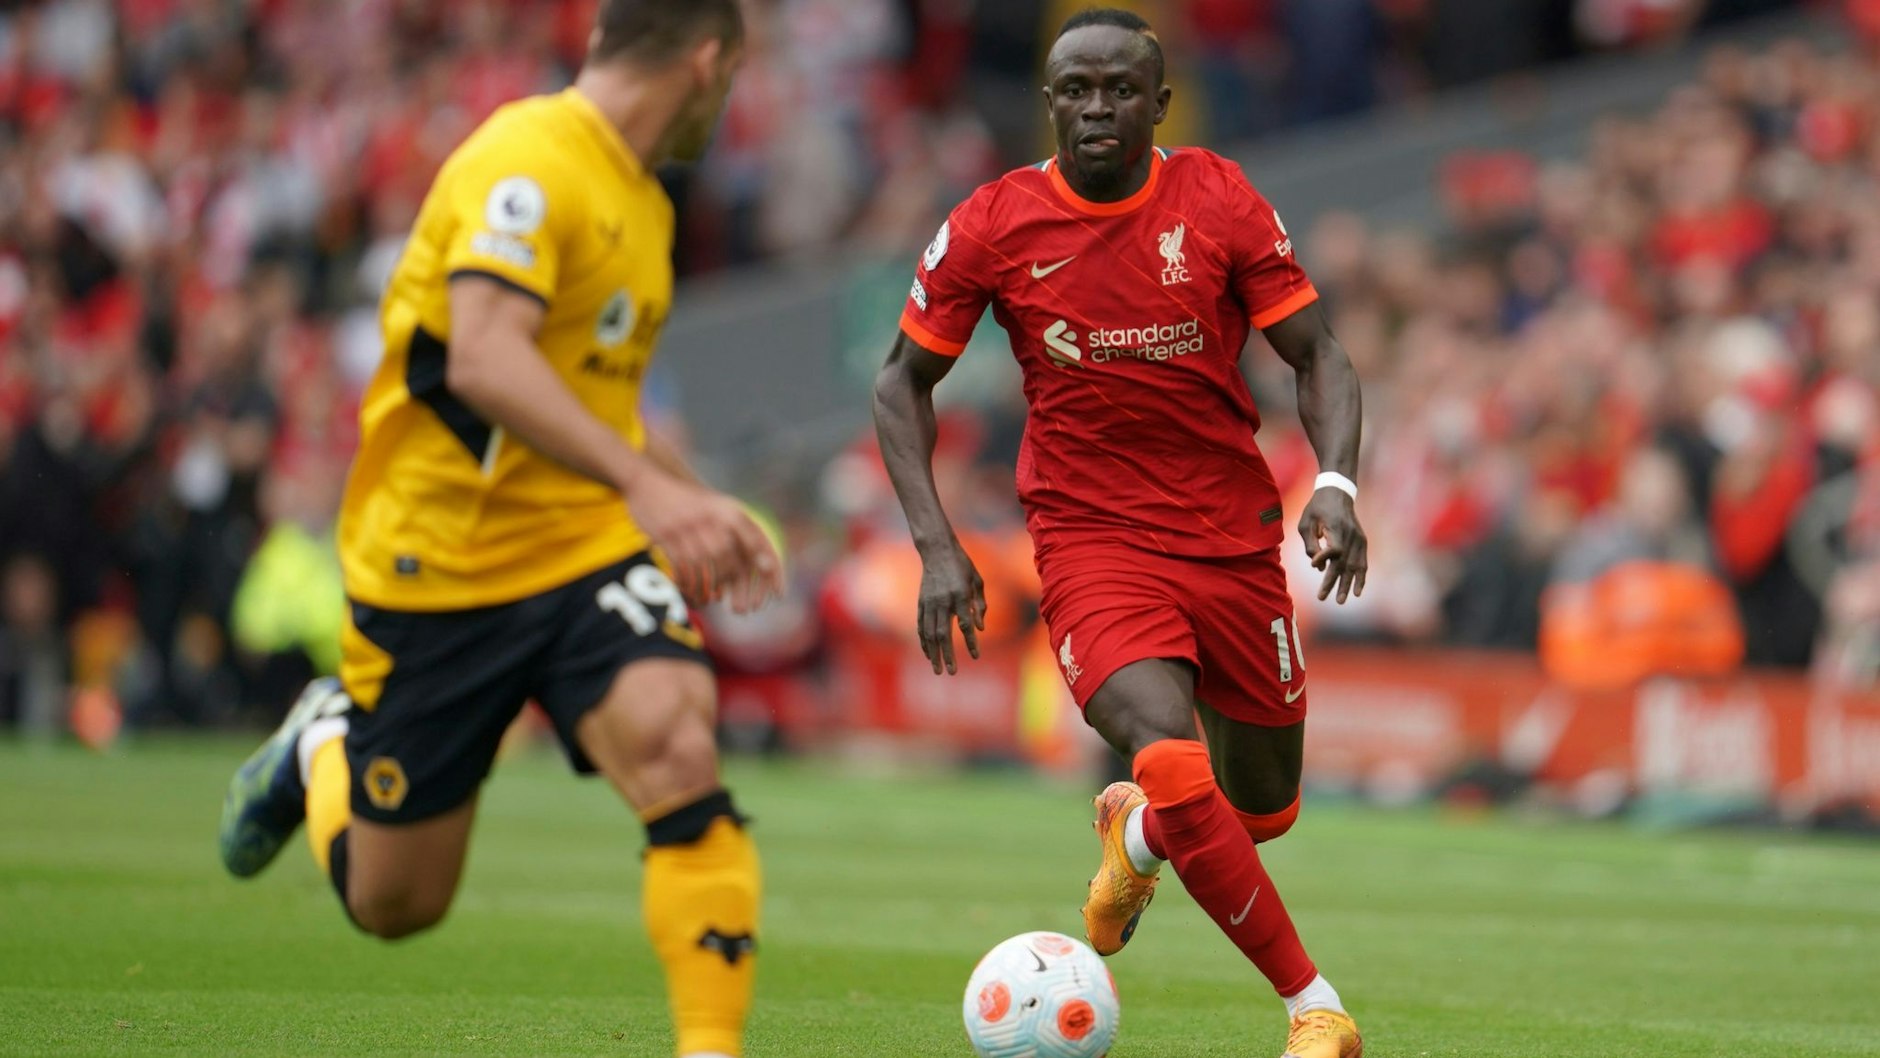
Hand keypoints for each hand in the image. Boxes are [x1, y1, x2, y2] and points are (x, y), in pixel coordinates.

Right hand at [626, 470, 781, 612]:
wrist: (648, 483)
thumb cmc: (689, 502)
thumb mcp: (717, 506)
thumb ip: (738, 530)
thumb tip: (763, 566)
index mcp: (729, 509)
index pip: (757, 539)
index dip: (768, 566)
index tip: (776, 591)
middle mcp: (712, 516)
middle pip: (730, 558)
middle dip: (736, 587)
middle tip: (741, 609)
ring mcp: (688, 525)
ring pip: (705, 565)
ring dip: (709, 587)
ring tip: (709, 600)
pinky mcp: (666, 534)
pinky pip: (681, 566)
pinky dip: (687, 583)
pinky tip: (689, 591)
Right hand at [917, 541, 986, 674]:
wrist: (937, 550)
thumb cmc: (962, 565)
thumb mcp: (977, 581)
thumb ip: (979, 605)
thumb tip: (979, 629)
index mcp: (959, 595)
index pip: (965, 625)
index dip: (970, 642)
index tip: (975, 657)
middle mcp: (942, 601)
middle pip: (944, 634)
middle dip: (947, 655)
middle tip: (951, 673)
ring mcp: (929, 602)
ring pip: (929, 633)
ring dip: (933, 653)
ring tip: (937, 669)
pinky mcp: (921, 602)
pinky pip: (921, 626)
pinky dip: (923, 641)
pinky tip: (927, 653)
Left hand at [1299, 488, 1366, 603]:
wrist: (1338, 492)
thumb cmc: (1317, 508)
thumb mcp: (1306, 522)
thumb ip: (1310, 545)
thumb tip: (1317, 567)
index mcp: (1335, 527)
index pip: (1334, 549)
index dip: (1325, 558)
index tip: (1314, 565)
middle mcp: (1350, 535)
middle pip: (1343, 562)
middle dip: (1333, 582)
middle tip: (1323, 598)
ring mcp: (1358, 539)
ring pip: (1354, 566)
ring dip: (1347, 584)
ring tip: (1340, 600)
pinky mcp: (1362, 541)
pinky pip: (1363, 563)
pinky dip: (1360, 577)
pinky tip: (1357, 592)